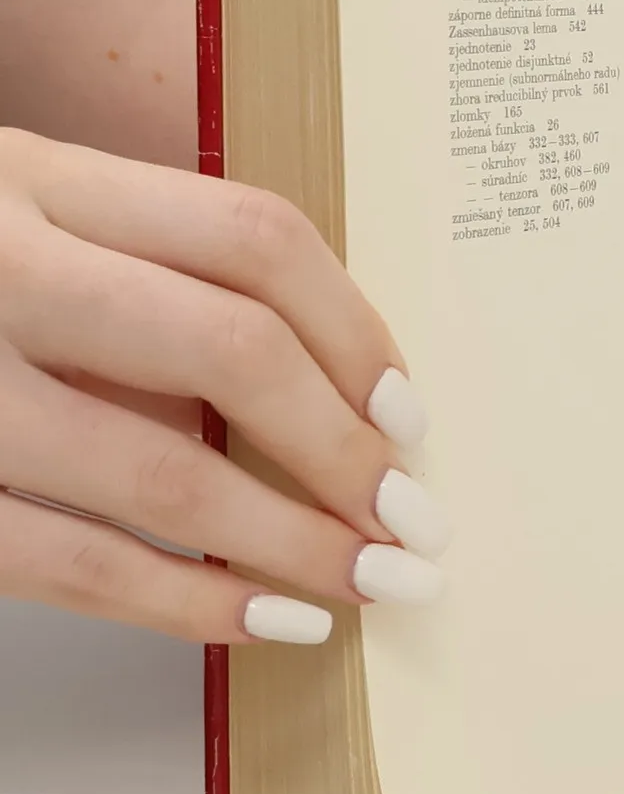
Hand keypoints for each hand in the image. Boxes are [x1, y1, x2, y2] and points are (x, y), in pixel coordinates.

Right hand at [0, 130, 447, 644]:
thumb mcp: (25, 218)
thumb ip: (147, 280)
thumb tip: (331, 403)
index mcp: (39, 174)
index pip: (253, 238)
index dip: (358, 333)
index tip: (412, 416)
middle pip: (229, 350)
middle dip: (343, 452)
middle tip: (414, 521)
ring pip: (157, 473)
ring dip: (288, 544)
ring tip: (366, 584)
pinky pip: (62, 560)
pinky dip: (180, 600)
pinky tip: (259, 618)